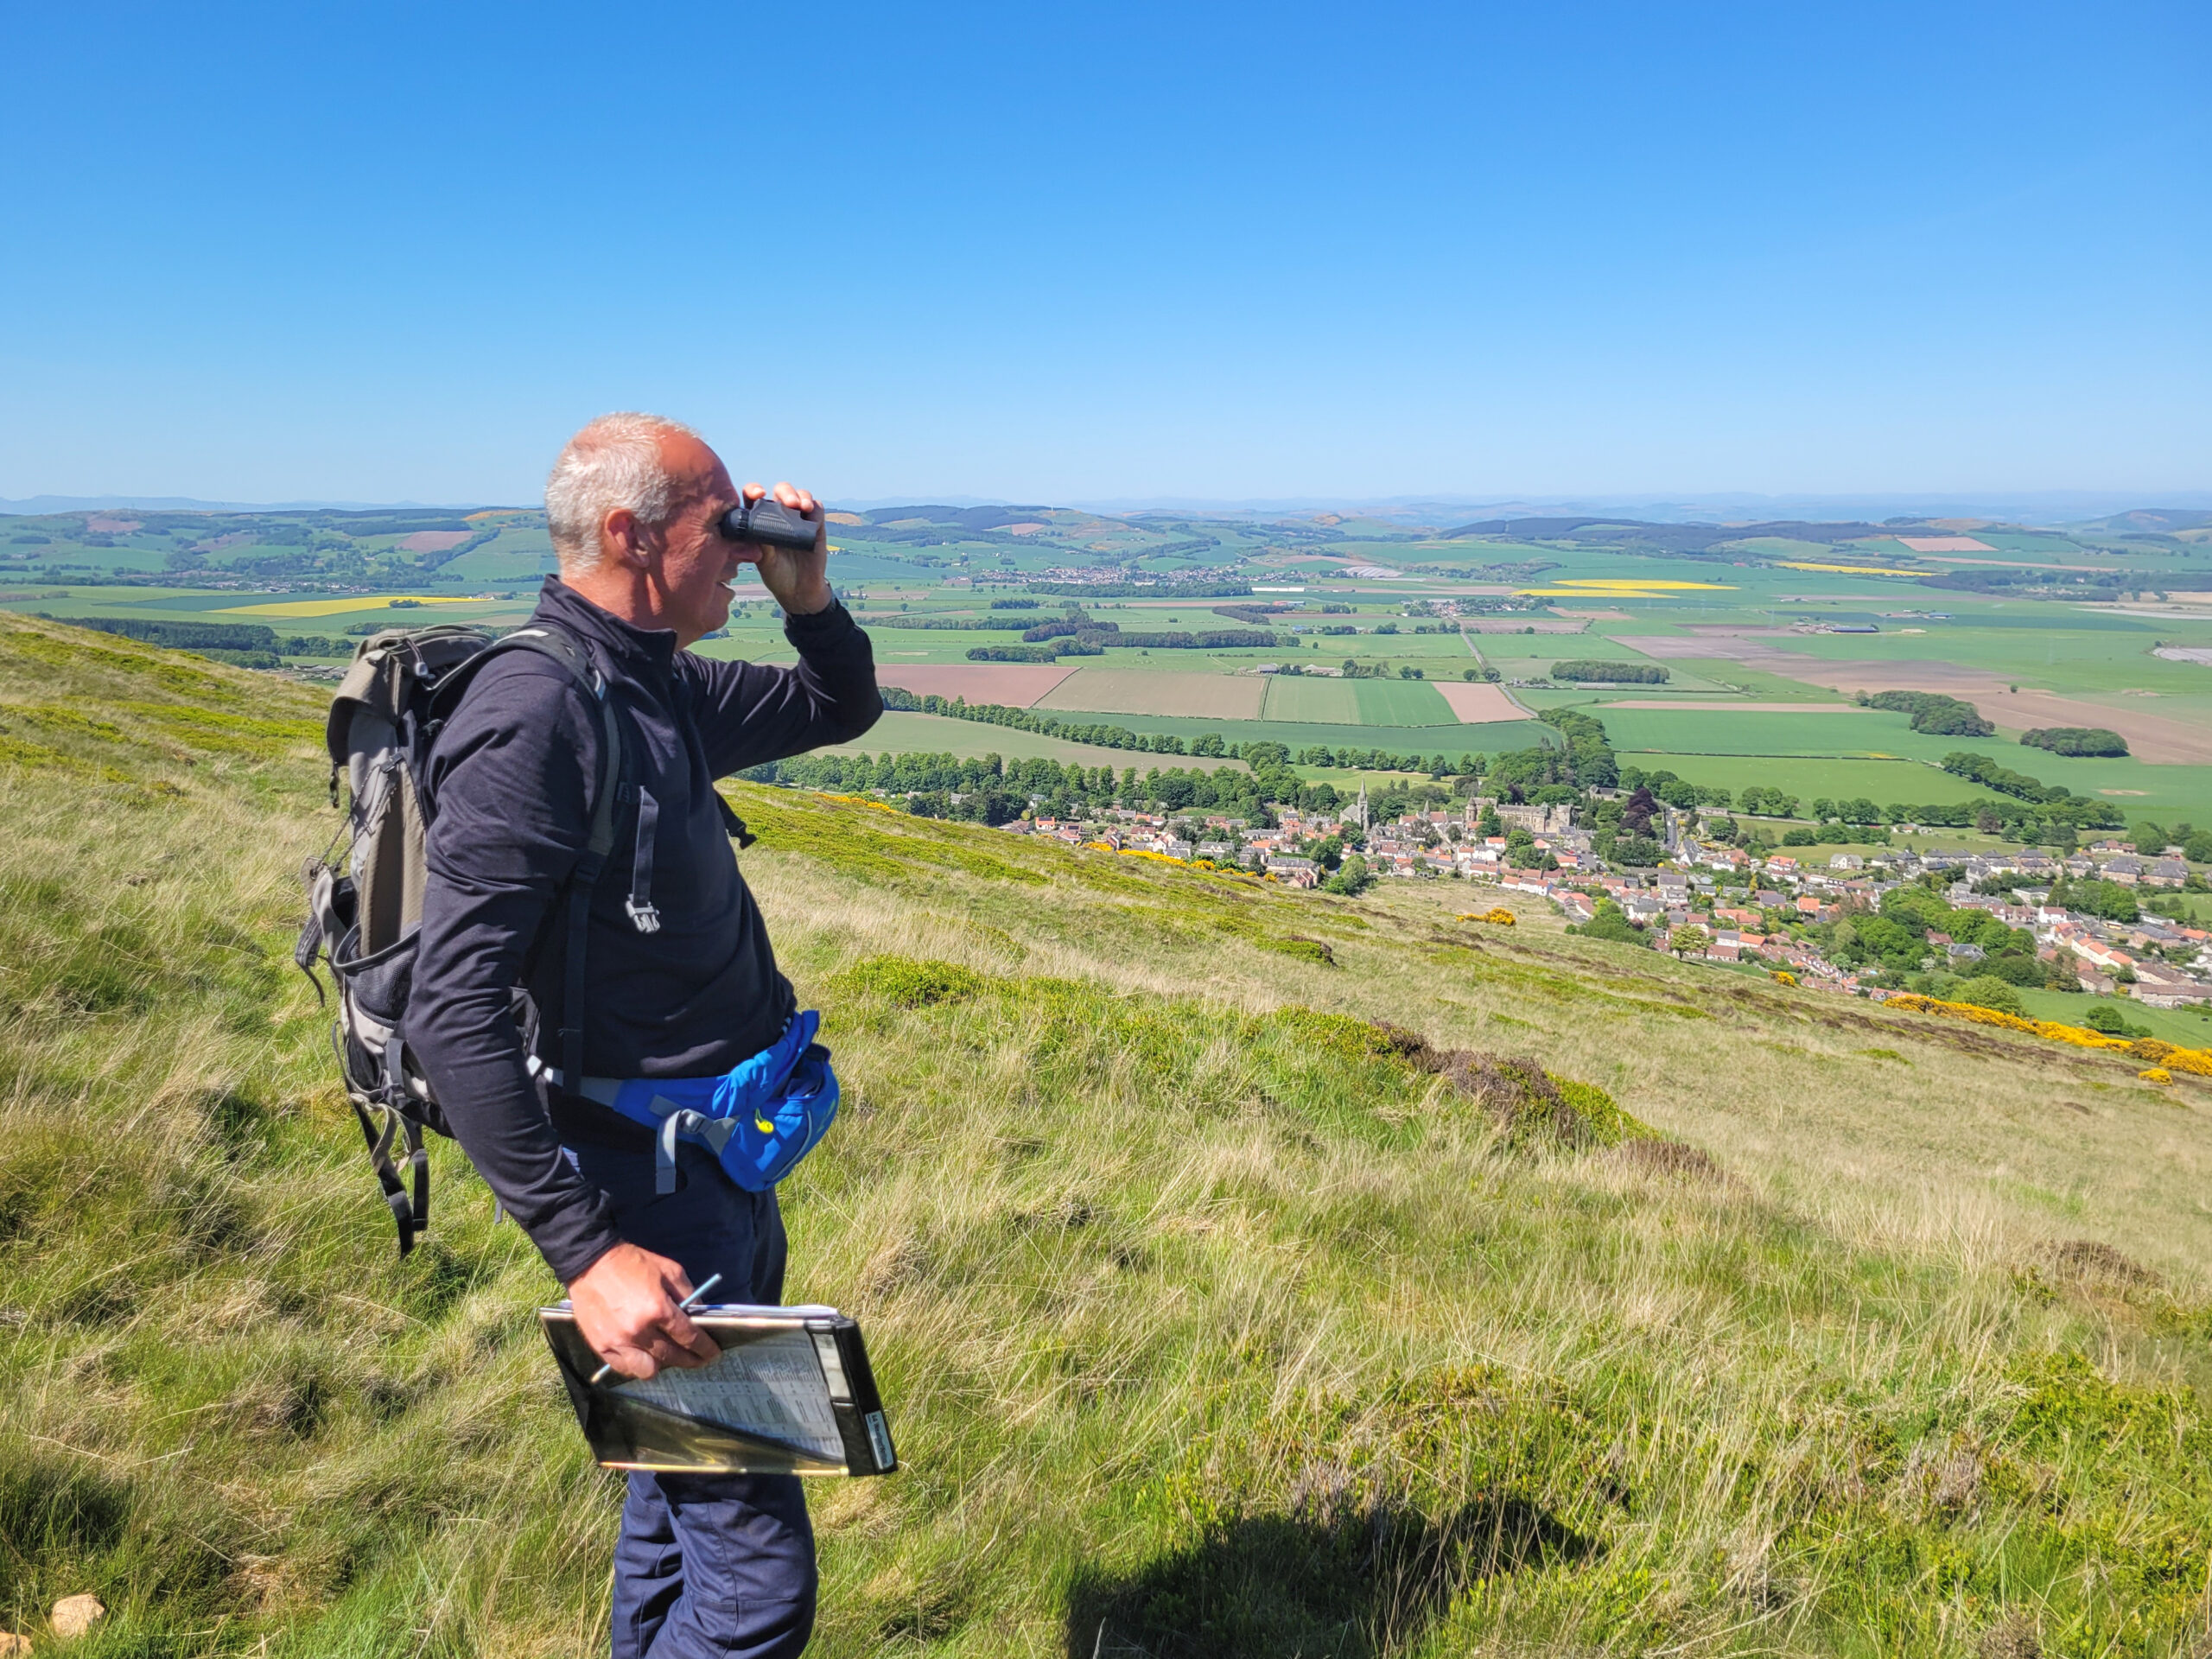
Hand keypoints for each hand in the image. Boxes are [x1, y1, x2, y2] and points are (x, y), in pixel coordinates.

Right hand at [567, 1243, 720, 1380]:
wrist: (590, 1261)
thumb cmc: (632, 1263)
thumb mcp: (669, 1270)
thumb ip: (688, 1294)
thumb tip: (699, 1315)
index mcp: (658, 1309)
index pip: (689, 1338)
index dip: (705, 1348)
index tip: (713, 1353)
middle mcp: (639, 1330)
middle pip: (672, 1357)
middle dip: (690, 1360)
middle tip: (698, 1359)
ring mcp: (618, 1341)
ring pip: (648, 1371)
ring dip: (661, 1364)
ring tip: (666, 1355)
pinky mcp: (601, 1346)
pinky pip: (624, 1369)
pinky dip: (636, 1365)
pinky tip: (643, 1355)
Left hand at [738, 480, 832, 615]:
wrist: (800, 591)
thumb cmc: (777, 575)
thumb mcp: (765, 562)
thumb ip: (761, 544)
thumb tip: (757, 526)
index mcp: (760, 520)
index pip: (754, 498)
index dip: (754, 490)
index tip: (759, 494)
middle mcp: (780, 515)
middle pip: (781, 491)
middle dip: (786, 492)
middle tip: (789, 504)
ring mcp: (799, 519)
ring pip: (801, 495)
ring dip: (802, 496)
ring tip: (802, 507)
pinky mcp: (815, 526)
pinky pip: (818, 509)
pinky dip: (815, 506)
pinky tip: (811, 512)